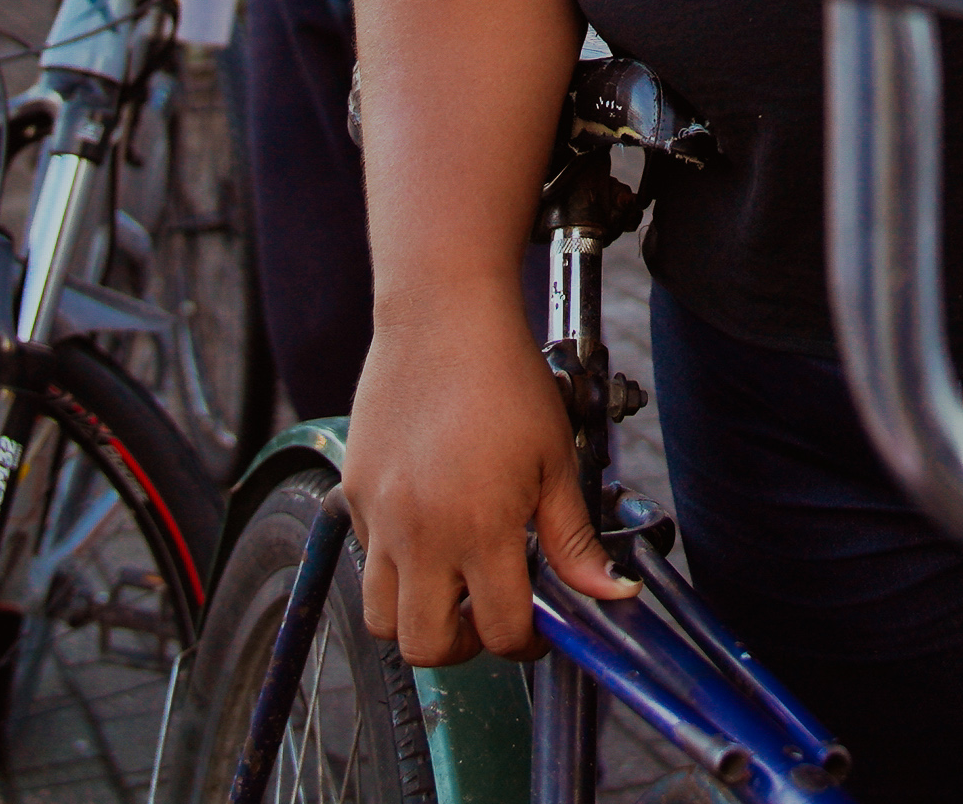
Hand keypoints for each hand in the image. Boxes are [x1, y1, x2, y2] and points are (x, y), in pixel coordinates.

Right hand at [340, 293, 630, 664]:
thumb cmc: (507, 380)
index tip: (535, 626)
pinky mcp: (353, 492)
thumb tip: (609, 593)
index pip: (499, 630)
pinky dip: (394, 563)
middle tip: (486, 613)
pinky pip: (366, 557)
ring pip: (381, 615)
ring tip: (452, 580)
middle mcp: (422, 533)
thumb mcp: (556, 459)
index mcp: (481, 528)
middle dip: (462, 645)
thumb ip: (574, 538)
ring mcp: (380, 516)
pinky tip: (429, 525)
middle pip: (425, 647)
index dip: (524, 641)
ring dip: (417, 614)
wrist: (444, 317)